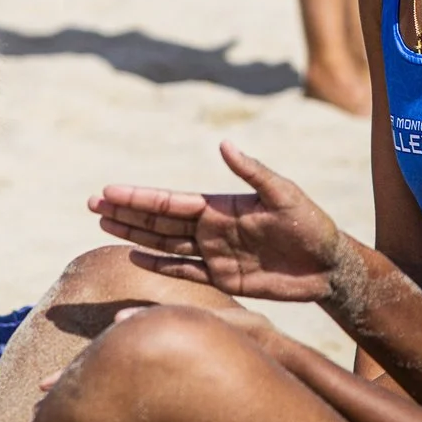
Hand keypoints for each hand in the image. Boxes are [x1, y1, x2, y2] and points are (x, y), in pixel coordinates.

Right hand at [91, 140, 346, 304]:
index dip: (138, 197)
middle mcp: (210, 227)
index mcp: (219, 205)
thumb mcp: (284, 194)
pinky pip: (184, 270)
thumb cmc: (311, 224)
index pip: (169, 201)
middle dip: (125, 212)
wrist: (330, 266)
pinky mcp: (224, 278)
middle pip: (158, 220)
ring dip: (134, 234)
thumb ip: (252, 172)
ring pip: (163, 242)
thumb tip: (223, 143)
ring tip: (103, 226)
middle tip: (91, 205)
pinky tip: (135, 258)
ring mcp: (214, 253)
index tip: (108, 191)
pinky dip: (159, 265)